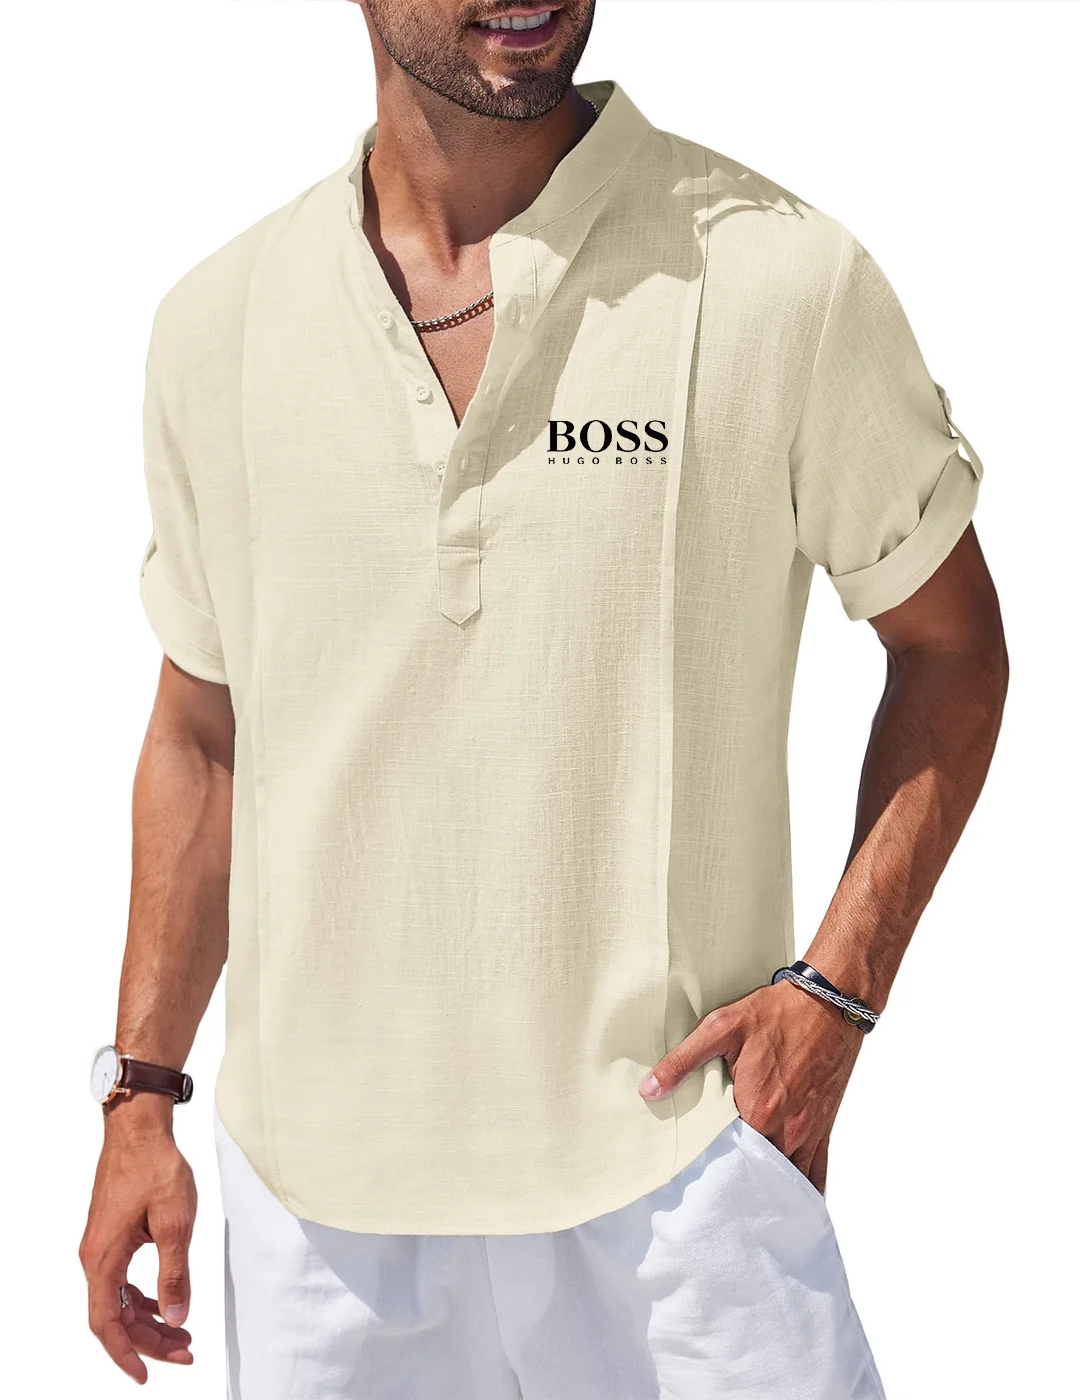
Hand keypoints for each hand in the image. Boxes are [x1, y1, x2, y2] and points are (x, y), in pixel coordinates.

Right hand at [79, 1096, 195, 1382]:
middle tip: (185, 1352)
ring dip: (149, 1320)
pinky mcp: (111, 1234)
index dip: (126, 1354)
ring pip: (120, 1299)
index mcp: (104, 1259)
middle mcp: (95, 1257)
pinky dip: (144, 1297)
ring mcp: (101, 1245)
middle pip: (117, 1316)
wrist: (139, 1128)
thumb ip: (175, 1274)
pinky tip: (166, 1302)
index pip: (108, 1324)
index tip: (148, 1375)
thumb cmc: (156, 1168)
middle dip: (149, 1340)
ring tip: (182, 1334)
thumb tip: (178, 1318)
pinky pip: (122, 1279)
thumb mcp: (175, 1223)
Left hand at [638, 976, 863, 1192]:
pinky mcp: (823, 1126)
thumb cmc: (775, 1012)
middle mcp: (786, 1129)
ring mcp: (808, 1131)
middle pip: (756, 1173)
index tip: (690, 1177)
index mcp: (757, 1111)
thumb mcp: (721, 1027)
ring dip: (766, 1189)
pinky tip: (789, 1202)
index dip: (708, 1168)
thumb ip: (683, 1060)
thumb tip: (649, 1089)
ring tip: (742, 1200)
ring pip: (786, 1178)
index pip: (726, 1157)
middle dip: (735, 1184)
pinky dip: (803, 1188)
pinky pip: (816, 1171)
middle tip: (712, 1194)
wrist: (828, 1004)